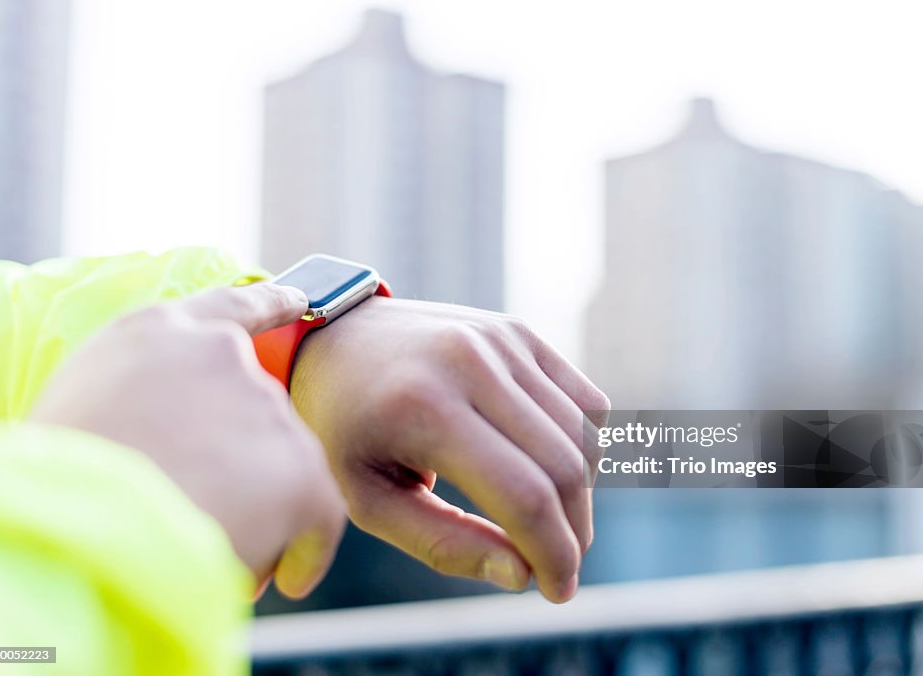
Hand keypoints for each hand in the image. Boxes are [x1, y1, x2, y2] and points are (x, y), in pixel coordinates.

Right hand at [31, 284, 345, 598]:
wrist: (68, 529)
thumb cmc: (53, 487)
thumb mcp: (85, 411)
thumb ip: (145, 403)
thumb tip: (179, 440)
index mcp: (156, 332)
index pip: (230, 307)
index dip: (270, 305)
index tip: (299, 298)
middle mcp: (220, 356)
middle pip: (255, 414)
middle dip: (238, 463)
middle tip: (198, 507)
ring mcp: (264, 406)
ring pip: (278, 470)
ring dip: (256, 510)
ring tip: (201, 548)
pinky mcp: (298, 464)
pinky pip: (319, 514)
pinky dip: (305, 548)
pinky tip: (289, 577)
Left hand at [291, 297, 609, 602]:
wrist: (337, 338)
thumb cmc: (347, 429)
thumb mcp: (368, 499)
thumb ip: (442, 543)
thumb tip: (521, 574)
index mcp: (425, 408)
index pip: (523, 495)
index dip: (553, 554)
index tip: (558, 591)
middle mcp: (471, 363)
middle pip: (563, 467)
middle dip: (573, 533)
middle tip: (559, 567)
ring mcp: (500, 341)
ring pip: (583, 435)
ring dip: (580, 495)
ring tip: (547, 521)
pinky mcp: (519, 332)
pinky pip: (585, 401)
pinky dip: (583, 446)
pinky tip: (549, 469)